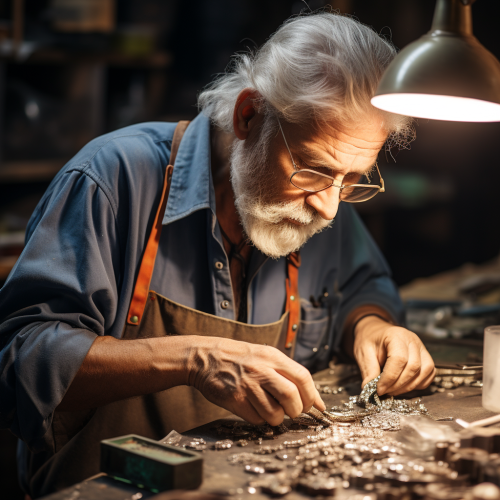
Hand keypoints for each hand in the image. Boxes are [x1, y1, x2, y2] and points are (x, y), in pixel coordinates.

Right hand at [186, 336, 324, 425]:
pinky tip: (255, 409)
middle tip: (292, 411)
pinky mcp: (235, 399)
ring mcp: (248, 385)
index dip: (313, 396)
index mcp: (272, 357)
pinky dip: (261, 419)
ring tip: (272, 411)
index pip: (303, 377)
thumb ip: (287, 373)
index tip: (317, 407)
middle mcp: (262, 370)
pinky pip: (257, 419)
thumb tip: (314, 398)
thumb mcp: (264, 355)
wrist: (205, 357)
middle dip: (297, 410)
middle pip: (292, 397)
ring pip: (275, 413)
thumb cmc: (239, 358)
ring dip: (278, 418)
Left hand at [353, 316, 435, 395]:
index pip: (399, 359)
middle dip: (398, 385)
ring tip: (392, 390)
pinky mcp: (426, 356)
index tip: (379, 389)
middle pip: (413, 367)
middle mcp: (413, 340)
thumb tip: (369, 389)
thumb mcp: (363, 352)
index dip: (390, 378)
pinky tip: (403, 386)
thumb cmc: (370, 340)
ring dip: (408, 386)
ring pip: (424, 372)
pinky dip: (418, 384)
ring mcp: (422, 348)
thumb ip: (368, 370)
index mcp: (396, 335)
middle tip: (384, 392)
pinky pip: (429, 374)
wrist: (376, 332)